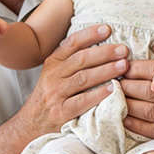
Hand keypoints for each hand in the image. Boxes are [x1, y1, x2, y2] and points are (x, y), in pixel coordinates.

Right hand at [15, 24, 127, 139]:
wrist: (30, 125)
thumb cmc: (50, 98)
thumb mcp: (55, 75)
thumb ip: (72, 62)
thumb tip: (102, 47)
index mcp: (53, 63)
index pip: (72, 43)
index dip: (90, 34)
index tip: (107, 28)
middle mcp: (53, 75)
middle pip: (81, 59)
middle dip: (104, 53)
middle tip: (123, 50)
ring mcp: (56, 94)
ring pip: (83, 78)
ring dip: (105, 70)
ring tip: (123, 66)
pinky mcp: (60, 112)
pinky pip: (81, 101)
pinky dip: (97, 94)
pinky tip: (112, 89)